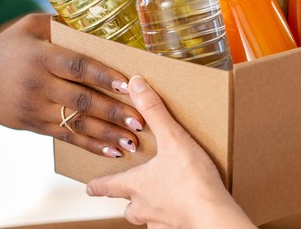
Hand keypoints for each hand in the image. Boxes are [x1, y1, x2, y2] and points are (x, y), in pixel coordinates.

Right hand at [0, 14, 144, 157]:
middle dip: (113, 112)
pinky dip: (91, 145)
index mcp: (40, 56)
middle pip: (81, 100)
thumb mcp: (27, 27)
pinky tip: (113, 150)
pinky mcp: (33, 126)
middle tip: (142, 120)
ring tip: (134, 141)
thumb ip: (58, 23)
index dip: (104, 76)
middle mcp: (38, 84)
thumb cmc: (4, 48)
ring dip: (108, 134)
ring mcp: (35, 108)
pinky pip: (67, 137)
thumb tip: (95, 19)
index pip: (77, 66)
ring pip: (77, 124)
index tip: (128, 84)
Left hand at [86, 76, 253, 228]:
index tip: (89, 186)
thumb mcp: (172, 138)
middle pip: (128, 207)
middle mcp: (143, 207)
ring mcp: (160, 222)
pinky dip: (173, 218)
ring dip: (153, 209)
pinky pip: (169, 225)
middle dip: (130, 199)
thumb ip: (154, 111)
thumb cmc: (191, 180)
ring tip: (165, 198)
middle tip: (136, 192)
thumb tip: (135, 84)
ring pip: (148, 218)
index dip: (98, 185)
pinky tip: (184, 210)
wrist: (211, 216)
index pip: (108, 186)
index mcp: (136, 184)